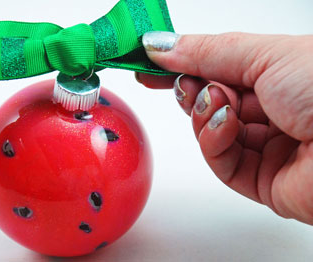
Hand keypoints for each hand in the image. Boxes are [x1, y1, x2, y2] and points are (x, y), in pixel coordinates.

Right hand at [137, 31, 312, 224]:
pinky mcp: (261, 180)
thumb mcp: (264, 54)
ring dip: (204, 115)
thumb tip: (161, 46)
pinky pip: (220, 161)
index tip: (147, 63)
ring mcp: (266, 146)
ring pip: (210, 132)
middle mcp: (272, 109)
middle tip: (186, 81)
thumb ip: (206, 52)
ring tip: (219, 104)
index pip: (217, 68)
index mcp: (278, 74)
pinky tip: (226, 127)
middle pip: (210, 100)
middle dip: (192, 89)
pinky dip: (213, 141)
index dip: (180, 64)